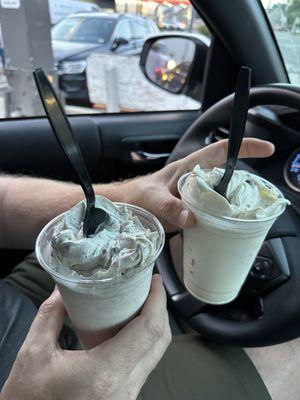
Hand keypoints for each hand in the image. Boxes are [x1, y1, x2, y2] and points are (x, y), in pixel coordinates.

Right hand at [1, 275, 170, 399]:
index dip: (157, 300)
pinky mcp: (124, 398)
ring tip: (141, 301)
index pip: (148, 329)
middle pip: (160, 341)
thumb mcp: (34, 353)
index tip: (154, 280)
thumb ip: (51, 314)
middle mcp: (124, 387)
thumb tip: (63, 287)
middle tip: (150, 286)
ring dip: (153, 325)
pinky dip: (143, 341)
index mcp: (105, 373)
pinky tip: (129, 327)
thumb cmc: (29, 399)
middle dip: (160, 308)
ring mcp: (127, 396)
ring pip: (155, 354)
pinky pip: (144, 365)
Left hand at [126, 138, 273, 230]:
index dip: (244, 148)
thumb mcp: (152, 200)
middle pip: (227, 175)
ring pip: (222, 195)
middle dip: (244, 183)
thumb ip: (169, 207)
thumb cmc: (137, 196)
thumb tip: (191, 219)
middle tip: (256, 200)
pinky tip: (226, 230)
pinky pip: (213, 212)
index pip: (221, 151)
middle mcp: (196, 180)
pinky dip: (221, 219)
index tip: (266, 149)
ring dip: (233, 204)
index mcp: (189, 169)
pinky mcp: (193, 211)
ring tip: (245, 218)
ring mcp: (195, 196)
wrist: (126, 208)